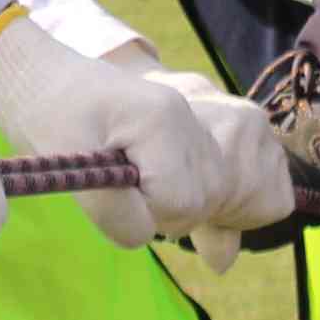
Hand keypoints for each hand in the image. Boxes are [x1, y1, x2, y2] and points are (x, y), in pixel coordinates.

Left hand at [0, 20, 286, 257]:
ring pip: (250, 188)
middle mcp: (201, 112)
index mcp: (164, 118)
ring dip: (216, 206)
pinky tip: (209, 198)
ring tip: (169, 194)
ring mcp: (219, 113)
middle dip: (182, 214)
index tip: (123, 197)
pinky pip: (265, 173)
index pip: (186, 200)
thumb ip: (113, 212)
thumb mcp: (69, 170)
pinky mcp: (225, 122)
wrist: (56, 84)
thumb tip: (153, 236)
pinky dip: (240, 196)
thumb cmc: (54, 123)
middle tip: (140, 194)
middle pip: (218, 196)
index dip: (154, 215)